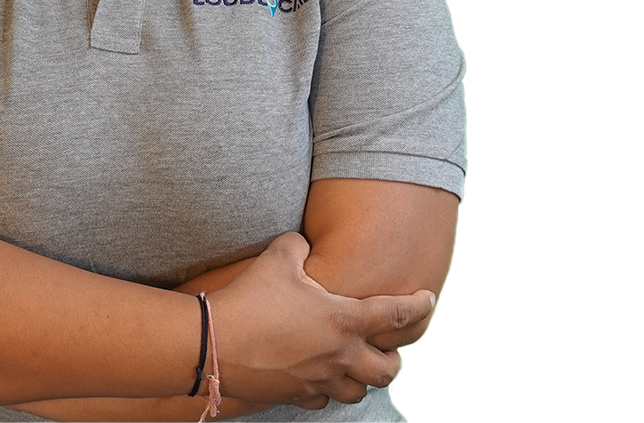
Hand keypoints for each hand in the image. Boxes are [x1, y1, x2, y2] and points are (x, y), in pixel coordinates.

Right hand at [210, 232, 435, 410]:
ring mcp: (319, 380)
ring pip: (358, 393)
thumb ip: (299, 246)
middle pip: (387, 371)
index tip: (428, 300)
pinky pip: (322, 399)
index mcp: (343, 321)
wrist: (215, 343)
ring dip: (362, 379)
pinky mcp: (296, 394)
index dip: (416, 307)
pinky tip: (318, 375)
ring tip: (355, 364)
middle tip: (388, 346)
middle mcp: (340, 356)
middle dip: (393, 358)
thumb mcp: (278, 257)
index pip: (394, 315)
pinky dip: (327, 389)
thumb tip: (305, 244)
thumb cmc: (251, 298)